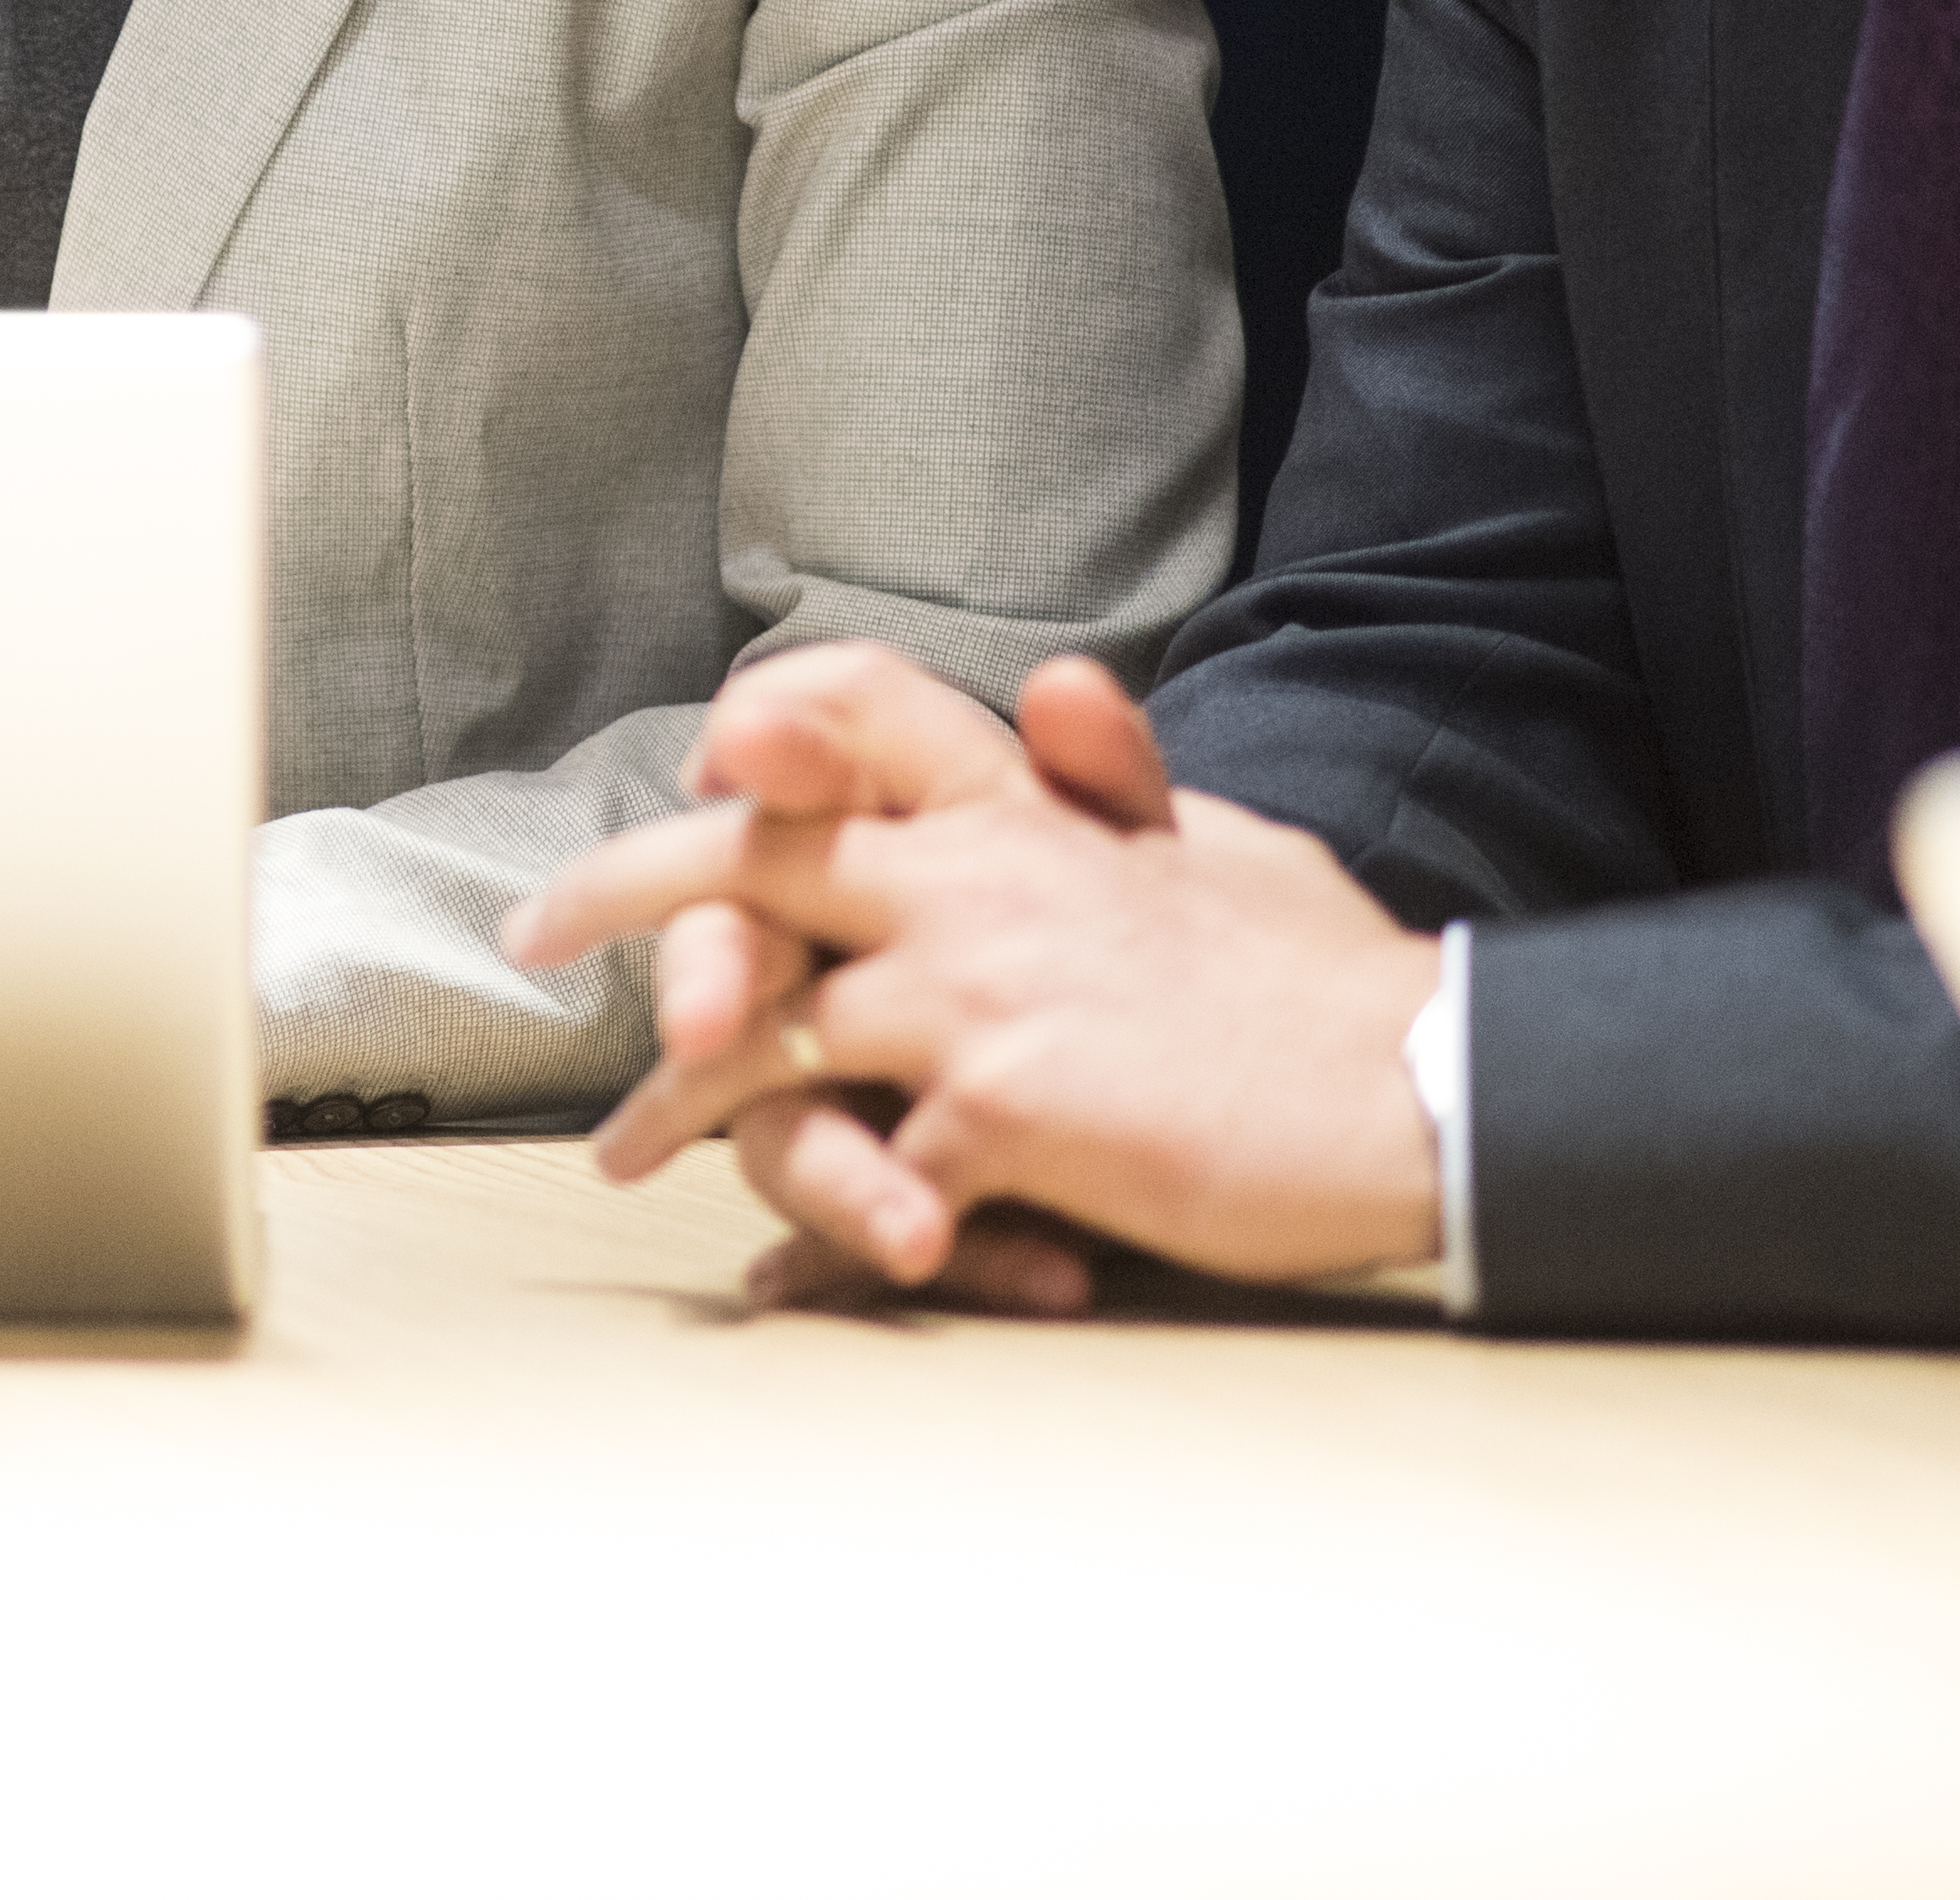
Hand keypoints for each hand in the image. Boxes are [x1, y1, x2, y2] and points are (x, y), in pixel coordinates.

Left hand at [506, 645, 1446, 1298]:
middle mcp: (975, 885)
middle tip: (529, 933)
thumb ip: (1114, 780)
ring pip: (768, 1033)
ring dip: (680, 1098)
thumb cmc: (1323, 978)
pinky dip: (819, 1229)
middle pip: (748, 865)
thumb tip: (1059, 686)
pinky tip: (775, 1272)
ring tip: (620, 1149)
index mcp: (1023, 812)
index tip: (687, 772)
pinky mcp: (1006, 1118)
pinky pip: (868, 1175)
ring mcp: (979, 999)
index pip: (849, 728)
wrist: (1429, 1085)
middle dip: (623, 897)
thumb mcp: (1220, 838)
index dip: (753, 742)